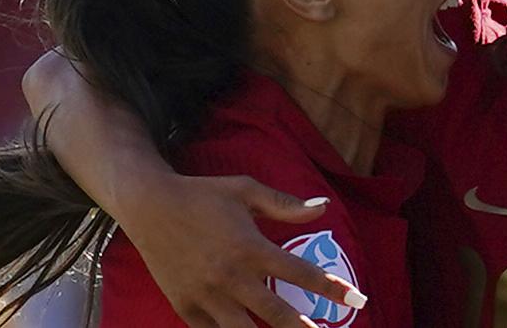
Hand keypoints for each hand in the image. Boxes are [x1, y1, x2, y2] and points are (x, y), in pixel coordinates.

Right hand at [116, 173, 366, 327]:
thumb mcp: (246, 190)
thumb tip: (324, 207)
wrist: (150, 206)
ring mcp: (206, 296)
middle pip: (276, 314)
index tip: (356, 300)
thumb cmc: (203, 195)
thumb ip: (286, 204)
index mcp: (251, 247)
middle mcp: (231, 276)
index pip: (301, 274)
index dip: (332, 289)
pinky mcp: (185, 307)